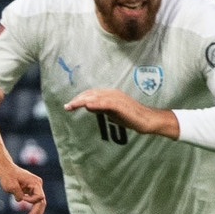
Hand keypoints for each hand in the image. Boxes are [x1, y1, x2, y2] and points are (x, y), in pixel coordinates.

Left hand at [0, 165, 47, 213]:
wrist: (5, 168)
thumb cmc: (7, 176)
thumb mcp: (11, 186)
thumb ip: (18, 195)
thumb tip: (21, 201)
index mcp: (35, 182)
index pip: (39, 196)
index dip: (32, 201)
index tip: (22, 199)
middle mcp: (37, 185)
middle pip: (41, 202)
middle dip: (37, 213)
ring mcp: (35, 187)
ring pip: (39, 203)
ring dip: (36, 213)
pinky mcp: (31, 190)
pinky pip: (34, 201)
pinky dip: (32, 208)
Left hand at [62, 89, 177, 138]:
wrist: (147, 120)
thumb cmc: (131, 117)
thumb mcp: (112, 113)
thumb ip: (101, 108)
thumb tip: (88, 106)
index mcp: (110, 94)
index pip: (91, 93)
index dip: (80, 98)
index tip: (70, 105)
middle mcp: (112, 93)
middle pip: (91, 93)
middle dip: (77, 100)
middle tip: (67, 106)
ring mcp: (116, 98)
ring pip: (95, 97)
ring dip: (82, 100)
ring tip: (72, 105)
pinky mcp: (120, 104)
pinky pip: (105, 103)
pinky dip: (95, 103)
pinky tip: (86, 105)